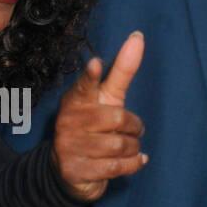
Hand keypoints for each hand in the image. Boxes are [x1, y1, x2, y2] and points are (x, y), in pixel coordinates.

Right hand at [51, 32, 145, 201]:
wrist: (69, 170)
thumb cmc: (94, 126)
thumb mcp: (108, 98)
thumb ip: (122, 71)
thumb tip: (137, 36)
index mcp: (76, 100)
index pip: (84, 86)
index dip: (91, 76)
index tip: (97, 65)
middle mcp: (68, 121)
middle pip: (117, 119)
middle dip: (133, 127)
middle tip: (133, 130)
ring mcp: (69, 147)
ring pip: (118, 146)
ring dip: (132, 148)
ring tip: (128, 147)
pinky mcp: (75, 170)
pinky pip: (116, 167)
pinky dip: (133, 164)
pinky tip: (135, 160)